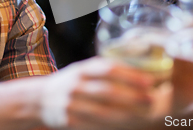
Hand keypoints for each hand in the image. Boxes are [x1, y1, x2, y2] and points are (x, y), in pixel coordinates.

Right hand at [39, 56, 155, 129]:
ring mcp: (71, 104)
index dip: (130, 75)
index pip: (108, 69)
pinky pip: (95, 125)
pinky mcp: (69, 121)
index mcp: (82, 69)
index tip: (149, 81)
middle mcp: (76, 85)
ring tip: (144, 114)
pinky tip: (127, 125)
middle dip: (132, 96)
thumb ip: (105, 70)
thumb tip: (140, 72)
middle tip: (152, 99)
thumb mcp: (84, 70)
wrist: (40, 99)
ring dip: (127, 114)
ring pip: (103, 111)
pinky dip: (112, 125)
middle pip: (108, 91)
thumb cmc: (71, 82)